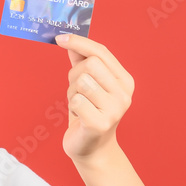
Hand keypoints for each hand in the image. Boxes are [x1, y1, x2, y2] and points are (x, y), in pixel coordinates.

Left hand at [55, 33, 134, 159]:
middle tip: (76, 91)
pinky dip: (72, 107)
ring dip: (72, 93)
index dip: (79, 42)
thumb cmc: (88, 112)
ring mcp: (115, 110)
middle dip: (75, 75)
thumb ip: (82, 61)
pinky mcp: (100, 124)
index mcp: (124, 80)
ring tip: (80, 105)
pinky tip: (79, 117)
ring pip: (81, 82)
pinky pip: (76, 101)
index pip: (101, 52)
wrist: (92, 147)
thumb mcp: (87, 84)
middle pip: (90, 64)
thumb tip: (70, 40)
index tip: (60, 37)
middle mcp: (124, 94)